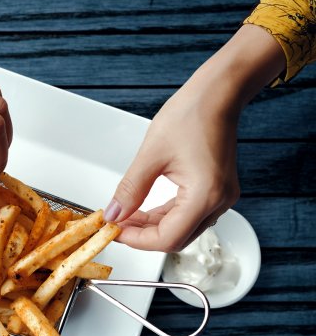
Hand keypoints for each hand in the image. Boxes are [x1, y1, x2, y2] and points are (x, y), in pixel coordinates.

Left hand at [105, 84, 239, 251]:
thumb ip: (131, 189)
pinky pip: (189, 214)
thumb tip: (115, 213)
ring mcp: (221, 197)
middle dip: (143, 235)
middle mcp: (218, 201)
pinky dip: (164, 215)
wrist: (217, 95)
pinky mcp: (217, 190)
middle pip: (176, 238)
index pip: (168, 238)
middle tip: (116, 225)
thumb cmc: (192, 115)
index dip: (137, 240)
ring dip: (152, 226)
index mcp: (205, 195)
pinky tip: (143, 209)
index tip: (114, 231)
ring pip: (182, 228)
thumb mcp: (151, 155)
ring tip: (125, 216)